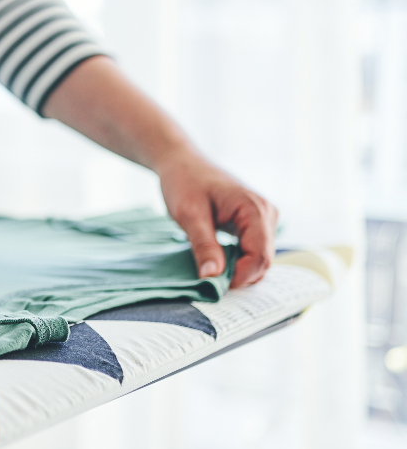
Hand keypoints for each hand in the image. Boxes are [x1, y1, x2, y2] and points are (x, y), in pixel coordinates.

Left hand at [156, 150, 277, 288]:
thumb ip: (203, 245)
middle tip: (210, 282)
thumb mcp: (189, 215)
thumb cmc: (184, 182)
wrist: (182, 162)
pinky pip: (253, 249)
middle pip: (263, 259)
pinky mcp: (255, 222)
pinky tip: (217, 261)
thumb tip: (213, 277)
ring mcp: (263, 217)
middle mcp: (266, 213)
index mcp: (254, 209)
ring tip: (211, 269)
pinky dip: (238, 260)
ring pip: (259, 257)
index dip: (241, 277)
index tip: (215, 286)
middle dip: (240, 275)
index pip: (260, 256)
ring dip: (239, 269)